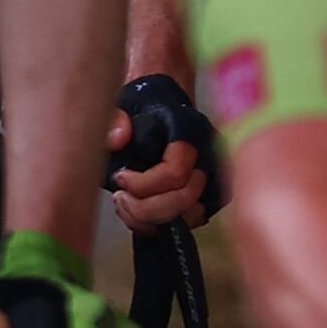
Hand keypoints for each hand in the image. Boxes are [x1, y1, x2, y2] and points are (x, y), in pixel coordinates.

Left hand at [103, 71, 222, 234]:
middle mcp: (209, 158)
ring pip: (187, 218)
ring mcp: (212, 181)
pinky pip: (187, 223)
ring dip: (149, 219)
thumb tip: (118, 140)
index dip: (143, 184)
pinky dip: (157, 225)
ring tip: (123, 203)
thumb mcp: (123, 102)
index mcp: (192, 132)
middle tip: (119, 196)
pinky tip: (134, 211)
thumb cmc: (143, 105)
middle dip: (144, 207)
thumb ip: (115, 118)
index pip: (176, 173)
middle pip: (184, 201)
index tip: (119, 177)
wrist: (163, 103)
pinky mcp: (206, 198)